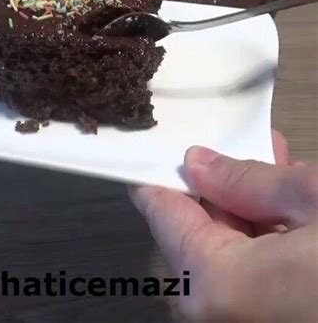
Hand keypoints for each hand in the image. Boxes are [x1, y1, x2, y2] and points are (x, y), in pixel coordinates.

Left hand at [129, 130, 317, 321]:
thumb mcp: (315, 202)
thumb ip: (250, 181)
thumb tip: (198, 164)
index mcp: (217, 283)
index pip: (161, 210)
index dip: (158, 171)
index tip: (153, 149)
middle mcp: (217, 313)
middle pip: (197, 230)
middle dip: (219, 188)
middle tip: (240, 151)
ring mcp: (240, 320)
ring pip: (227, 252)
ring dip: (249, 211)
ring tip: (279, 173)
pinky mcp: (264, 319)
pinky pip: (250, 275)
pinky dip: (265, 241)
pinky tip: (291, 212)